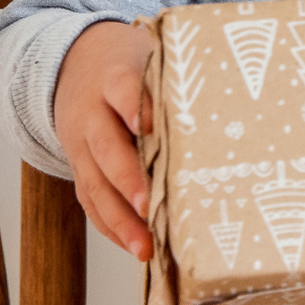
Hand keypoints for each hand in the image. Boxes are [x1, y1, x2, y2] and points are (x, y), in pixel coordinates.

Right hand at [55, 19, 155, 259]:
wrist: (72, 63)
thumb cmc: (128, 64)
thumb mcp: (147, 56)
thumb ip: (174, 80)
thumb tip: (231, 103)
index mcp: (113, 78)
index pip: (123, 90)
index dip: (136, 107)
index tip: (151, 126)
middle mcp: (91, 114)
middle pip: (106, 146)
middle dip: (127, 178)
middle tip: (148, 204)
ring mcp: (80, 144)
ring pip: (95, 184)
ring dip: (119, 218)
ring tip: (144, 247)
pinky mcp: (78, 167)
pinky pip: (89, 200)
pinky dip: (110, 226)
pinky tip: (134, 246)